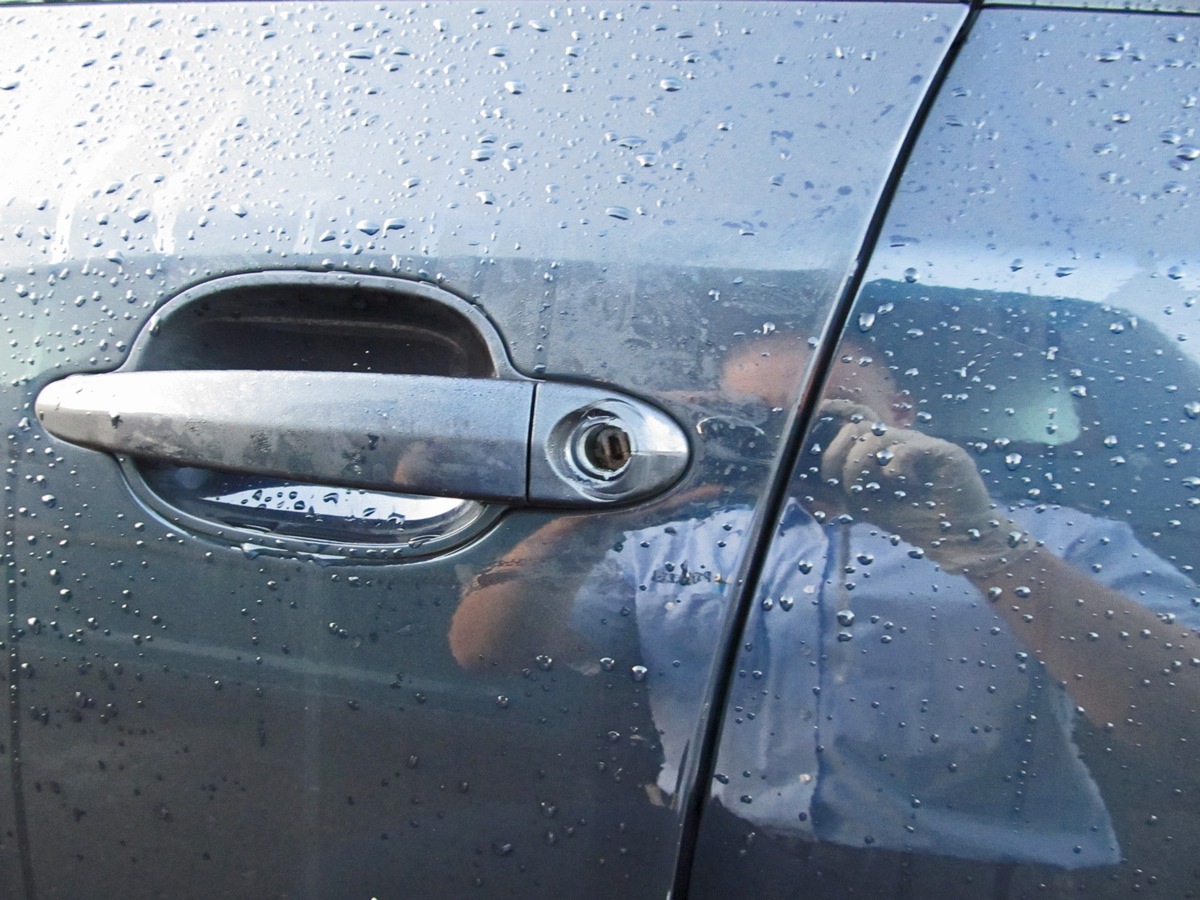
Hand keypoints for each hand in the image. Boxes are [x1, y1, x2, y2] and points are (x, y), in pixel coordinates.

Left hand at [818, 400, 1030, 577]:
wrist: (959, 538)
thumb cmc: (914, 518)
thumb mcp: (865, 506)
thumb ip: (836, 491)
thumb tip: (799, 483)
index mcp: (884, 449)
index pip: (857, 416)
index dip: (836, 409)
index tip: (816, 410)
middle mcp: (900, 441)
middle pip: (856, 427)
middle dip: (836, 456)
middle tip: (841, 484)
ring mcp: (921, 444)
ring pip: (874, 437)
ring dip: (858, 467)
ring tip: (869, 491)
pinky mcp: (943, 453)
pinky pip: (906, 449)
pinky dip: (895, 469)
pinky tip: (905, 484)